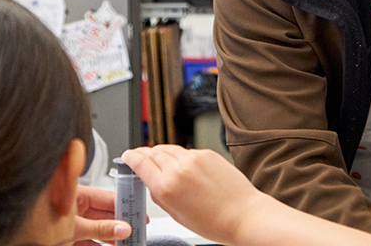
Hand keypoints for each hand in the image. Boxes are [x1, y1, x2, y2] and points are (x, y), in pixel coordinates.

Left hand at [73, 185, 131, 245]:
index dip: (124, 205)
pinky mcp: (70, 236)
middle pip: (104, 215)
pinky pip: (89, 240)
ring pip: (97, 229)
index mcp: (76, 196)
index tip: (137, 213)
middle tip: (134, 231)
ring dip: (111, 236)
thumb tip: (122, 229)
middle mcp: (75, 208)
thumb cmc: (42, 230)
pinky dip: (99, 244)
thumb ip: (100, 229)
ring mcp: (73, 223)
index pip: (106, 198)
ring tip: (125, 241)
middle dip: (119, 224)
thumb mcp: (76, 228)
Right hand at [122, 146, 267, 243]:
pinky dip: (181, 156)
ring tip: (160, 160)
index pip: (140, 163)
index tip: (127, 156)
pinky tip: (183, 165)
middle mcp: (179, 168)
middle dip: (144, 154)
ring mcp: (195, 158)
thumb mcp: (176, 214)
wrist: (243, 214)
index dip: (130, 157)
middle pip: (152, 152)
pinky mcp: (208, 153)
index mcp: (166, 187)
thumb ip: (160, 195)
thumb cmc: (214, 221)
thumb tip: (152, 182)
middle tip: (140, 157)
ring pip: (169, 149)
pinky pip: (187, 151)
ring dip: (161, 153)